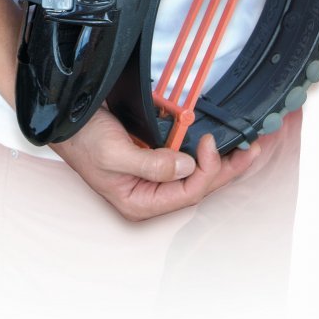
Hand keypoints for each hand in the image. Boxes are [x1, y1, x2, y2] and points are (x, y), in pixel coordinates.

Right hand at [51, 104, 261, 221]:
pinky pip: (186, 158)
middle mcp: (150, 192)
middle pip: (198, 185)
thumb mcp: (115, 154)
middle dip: (225, 168)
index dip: (205, 169)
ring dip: (220, 161)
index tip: (207, 142)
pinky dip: (201, 149)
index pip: (187, 193)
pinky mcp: (153, 156)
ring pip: (196, 173)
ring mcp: (153, 175)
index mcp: (140, 201)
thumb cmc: (83, 139)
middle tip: (252, 150)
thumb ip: (153, 164)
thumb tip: (187, 166)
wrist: (67, 117)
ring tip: (246, 149)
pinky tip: (216, 141)